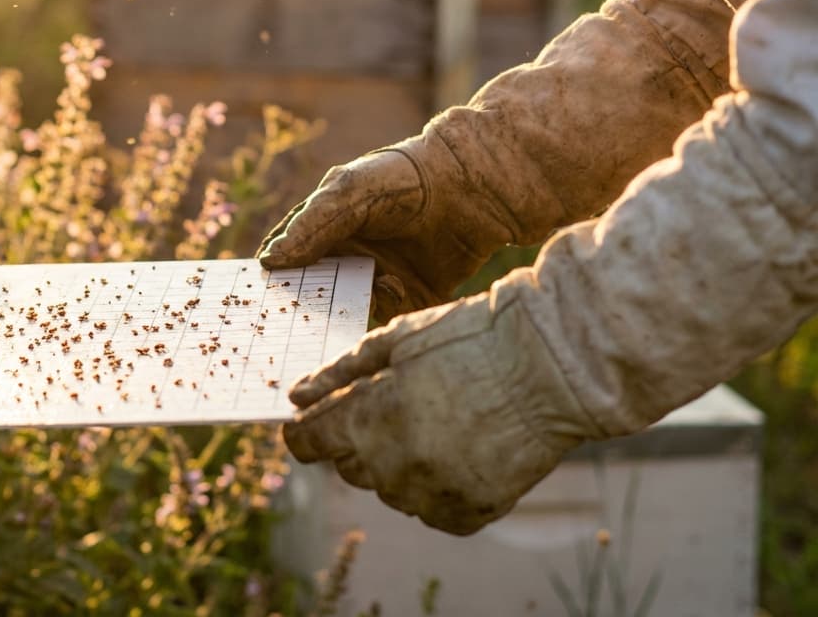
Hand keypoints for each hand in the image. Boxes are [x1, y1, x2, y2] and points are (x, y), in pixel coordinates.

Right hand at [257, 146, 480, 324]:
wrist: (471, 187)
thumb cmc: (403, 178)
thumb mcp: (350, 192)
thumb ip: (311, 225)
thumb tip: (269, 260)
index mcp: (322, 227)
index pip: (287, 258)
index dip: (274, 277)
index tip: (264, 297)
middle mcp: (345, 256)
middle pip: (314, 291)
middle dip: (311, 303)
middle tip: (307, 313)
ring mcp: (374, 278)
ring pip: (347, 308)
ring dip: (352, 302)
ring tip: (372, 281)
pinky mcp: (407, 297)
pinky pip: (385, 317)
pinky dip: (385, 307)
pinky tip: (397, 285)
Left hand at [283, 286, 596, 534]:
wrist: (553, 367)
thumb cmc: (470, 339)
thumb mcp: (397, 340)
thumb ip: (340, 372)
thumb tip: (297, 397)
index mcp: (367, 419)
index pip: (306, 443)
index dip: (307, 429)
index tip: (317, 420)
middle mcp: (393, 466)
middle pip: (348, 466)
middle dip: (361, 439)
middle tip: (403, 404)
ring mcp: (432, 494)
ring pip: (390, 489)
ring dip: (401, 463)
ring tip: (443, 422)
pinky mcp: (468, 512)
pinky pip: (431, 508)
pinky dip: (438, 486)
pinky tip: (464, 449)